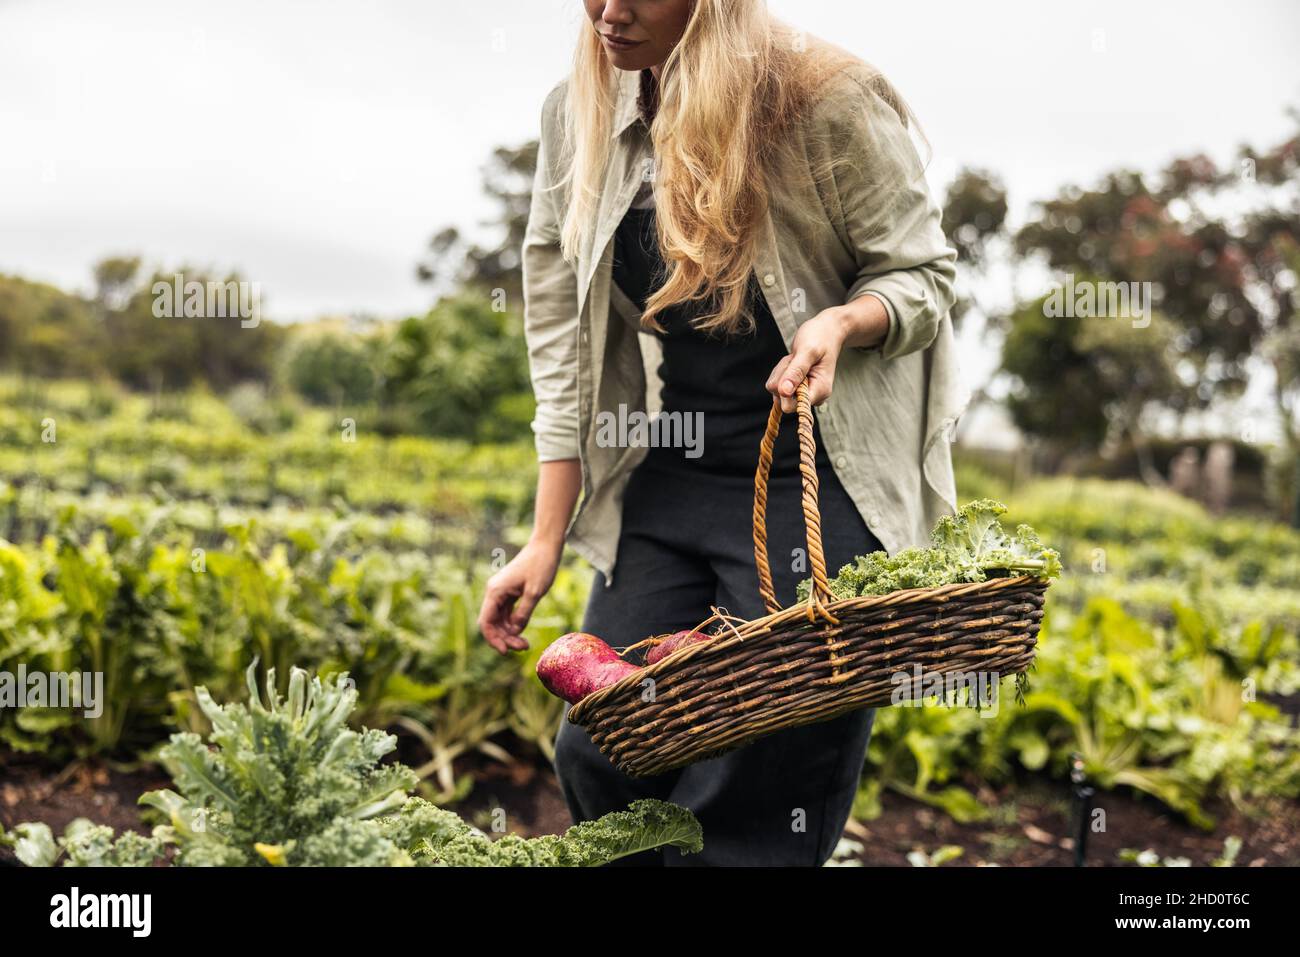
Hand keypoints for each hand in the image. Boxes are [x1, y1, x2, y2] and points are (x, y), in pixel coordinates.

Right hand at [477, 538, 562, 653]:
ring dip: (509, 633)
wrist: (545, 546)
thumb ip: (524, 613)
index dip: (493, 639)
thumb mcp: (535, 592)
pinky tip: (522, 631)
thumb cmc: (541, 565)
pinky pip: (506, 613)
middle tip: (524, 647)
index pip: (486, 622)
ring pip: (498, 620)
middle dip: (504, 638)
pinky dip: (512, 624)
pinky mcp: (509, 592)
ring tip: (525, 643)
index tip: (505, 651)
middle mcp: (494, 592)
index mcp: (495, 591)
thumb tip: (515, 631)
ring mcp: (501, 592)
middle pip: (492, 623)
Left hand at [765, 297, 890, 412]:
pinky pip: (777, 385)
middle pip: (781, 398)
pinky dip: (781, 371)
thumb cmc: (820, 337)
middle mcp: (812, 396)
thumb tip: (784, 392)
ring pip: (777, 391)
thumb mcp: (807, 351)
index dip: (784, 389)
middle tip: (795, 359)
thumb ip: (796, 372)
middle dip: (782, 377)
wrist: (828, 331)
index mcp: (819, 391)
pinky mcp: (796, 388)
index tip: (793, 368)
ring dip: (781, 372)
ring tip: (796, 358)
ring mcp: (803, 392)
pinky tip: (793, 361)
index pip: (791, 406)